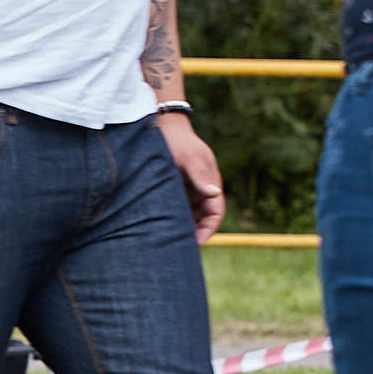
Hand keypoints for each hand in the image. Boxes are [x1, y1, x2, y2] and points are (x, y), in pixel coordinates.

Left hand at [159, 112, 225, 242]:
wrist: (161, 125)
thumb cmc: (176, 140)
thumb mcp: (188, 157)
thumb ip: (200, 175)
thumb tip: (215, 193)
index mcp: (210, 183)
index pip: (215, 213)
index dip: (208, 230)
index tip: (196, 243)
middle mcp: (201, 188)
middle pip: (202, 218)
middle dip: (194, 233)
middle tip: (178, 248)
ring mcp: (187, 188)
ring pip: (188, 214)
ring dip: (181, 226)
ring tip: (166, 241)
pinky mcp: (174, 187)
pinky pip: (175, 207)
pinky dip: (171, 217)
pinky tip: (157, 227)